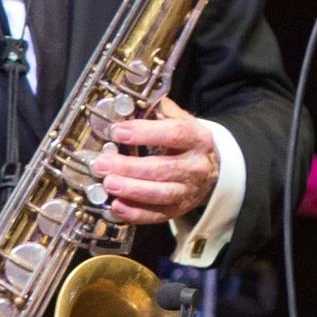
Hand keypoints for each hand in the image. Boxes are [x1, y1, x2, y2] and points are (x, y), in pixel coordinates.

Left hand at [93, 97, 219, 223]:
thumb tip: (135, 101)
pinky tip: (117, 206)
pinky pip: (156, 215)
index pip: (173, 134)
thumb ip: (160, 111)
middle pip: (162, 168)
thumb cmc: (189, 143)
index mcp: (197, 138)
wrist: (212, 170)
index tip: (119, 132)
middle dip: (129, 167)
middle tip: (104, 163)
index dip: (145, 133)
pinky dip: (135, 213)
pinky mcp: (178, 209)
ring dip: (131, 189)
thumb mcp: (182, 121)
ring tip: (108, 183)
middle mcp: (195, 166)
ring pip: (160, 193)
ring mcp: (188, 190)